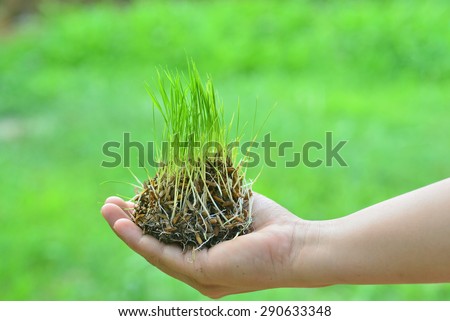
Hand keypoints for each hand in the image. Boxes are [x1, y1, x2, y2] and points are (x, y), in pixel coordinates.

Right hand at [101, 193, 318, 297]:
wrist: (296, 245)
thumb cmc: (268, 223)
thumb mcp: (230, 204)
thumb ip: (208, 196)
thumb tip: (188, 168)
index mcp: (202, 250)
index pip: (166, 233)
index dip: (145, 216)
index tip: (131, 195)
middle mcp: (195, 265)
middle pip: (154, 242)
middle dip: (130, 222)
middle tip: (109, 204)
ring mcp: (196, 272)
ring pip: (152, 250)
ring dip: (126, 230)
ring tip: (106, 210)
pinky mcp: (201, 272)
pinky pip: (163, 255)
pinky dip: (139, 239)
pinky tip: (121, 224)